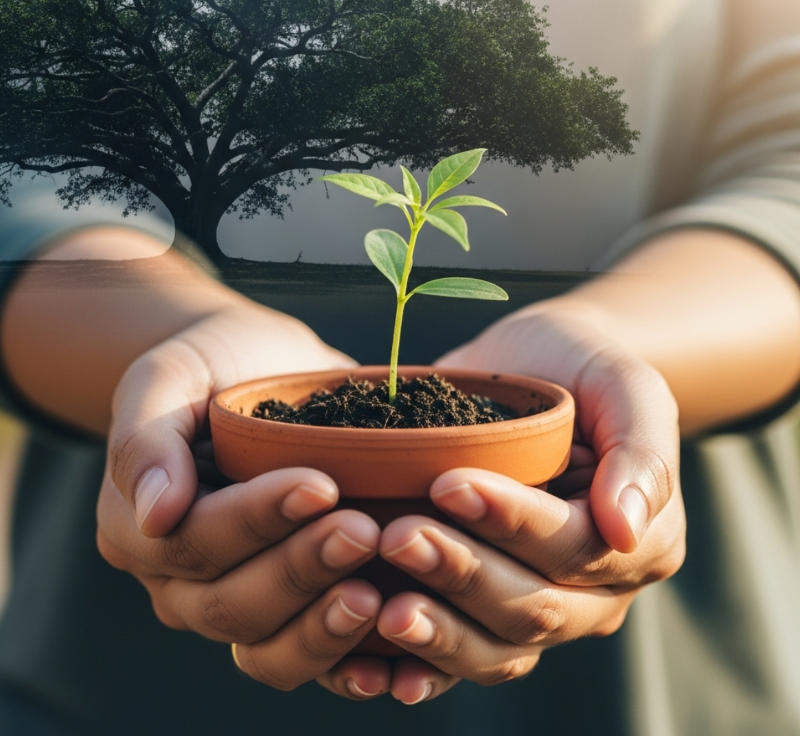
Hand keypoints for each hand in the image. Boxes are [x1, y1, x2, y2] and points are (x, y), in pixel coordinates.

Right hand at [96, 301, 388, 691]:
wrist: (260, 371)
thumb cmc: (213, 366)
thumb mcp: (169, 375)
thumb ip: (145, 438)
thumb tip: (154, 515)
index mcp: (140, 528)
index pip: (194, 541)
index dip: (256, 520)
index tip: (321, 485)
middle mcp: (181, 580)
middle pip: (231, 602)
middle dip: (300, 570)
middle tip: (364, 532)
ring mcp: (233, 600)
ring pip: (266, 646)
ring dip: (322, 626)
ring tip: (376, 596)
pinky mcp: (286, 608)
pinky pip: (304, 654)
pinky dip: (343, 659)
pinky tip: (386, 651)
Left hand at [349, 305, 685, 702]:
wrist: (536, 368)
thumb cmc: (581, 369)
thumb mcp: (625, 384)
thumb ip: (640, 452)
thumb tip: (624, 529)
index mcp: (638, 542)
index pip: (573, 548)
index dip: (511, 522)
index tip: (449, 485)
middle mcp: (593, 590)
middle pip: (532, 607)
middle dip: (462, 574)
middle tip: (397, 537)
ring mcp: (541, 607)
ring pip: (496, 648)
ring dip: (438, 632)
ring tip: (382, 607)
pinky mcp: (488, 610)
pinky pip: (461, 659)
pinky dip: (420, 668)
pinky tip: (376, 671)